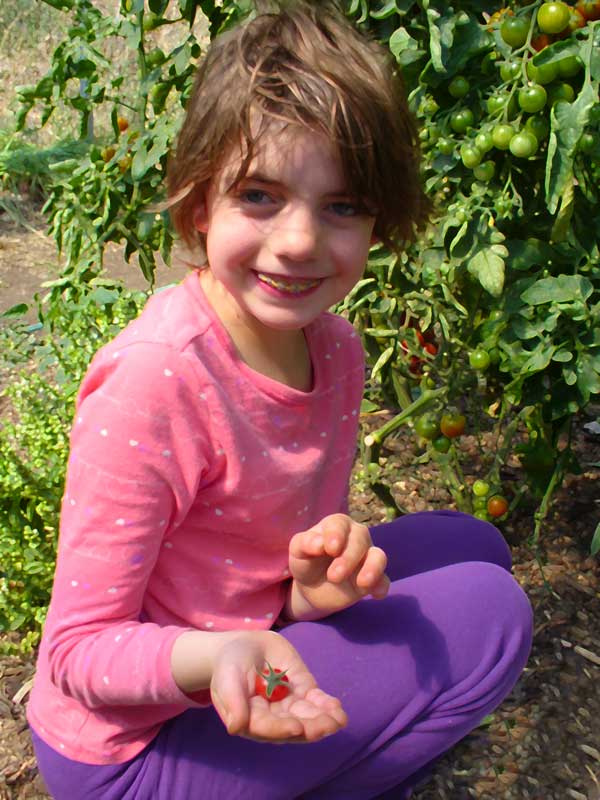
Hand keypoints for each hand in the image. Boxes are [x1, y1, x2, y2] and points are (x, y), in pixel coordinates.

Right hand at [210, 630, 346, 742]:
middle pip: (293, 726)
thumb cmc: (230, 663)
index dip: (281, 728)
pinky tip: (337, 708)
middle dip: (311, 727)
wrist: (245, 644)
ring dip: (324, 719)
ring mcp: (289, 704)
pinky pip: (315, 701)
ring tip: (339, 719)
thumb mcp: (227, 677)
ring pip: (308, 716)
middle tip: (327, 725)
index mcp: (251, 719)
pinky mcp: (301, 690)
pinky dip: (327, 704)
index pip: (267, 728)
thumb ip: (232, 701)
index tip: (296, 727)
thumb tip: (236, 727)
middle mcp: (273, 717)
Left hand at [286, 513, 389, 620]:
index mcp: (336, 525)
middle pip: (360, 540)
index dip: (337, 535)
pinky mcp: (373, 578)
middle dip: (349, 558)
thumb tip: (319, 544)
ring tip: (362, 583)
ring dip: (372, 568)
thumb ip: (304, 543)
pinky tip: (376, 595)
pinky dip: (381, 586)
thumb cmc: (306, 561)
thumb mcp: (298, 551)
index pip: (340, 524)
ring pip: (378, 556)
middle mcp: (356, 537)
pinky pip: (383, 580)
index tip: (330, 549)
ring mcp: (366, 557)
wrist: (312, 587)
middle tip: (333, 576)